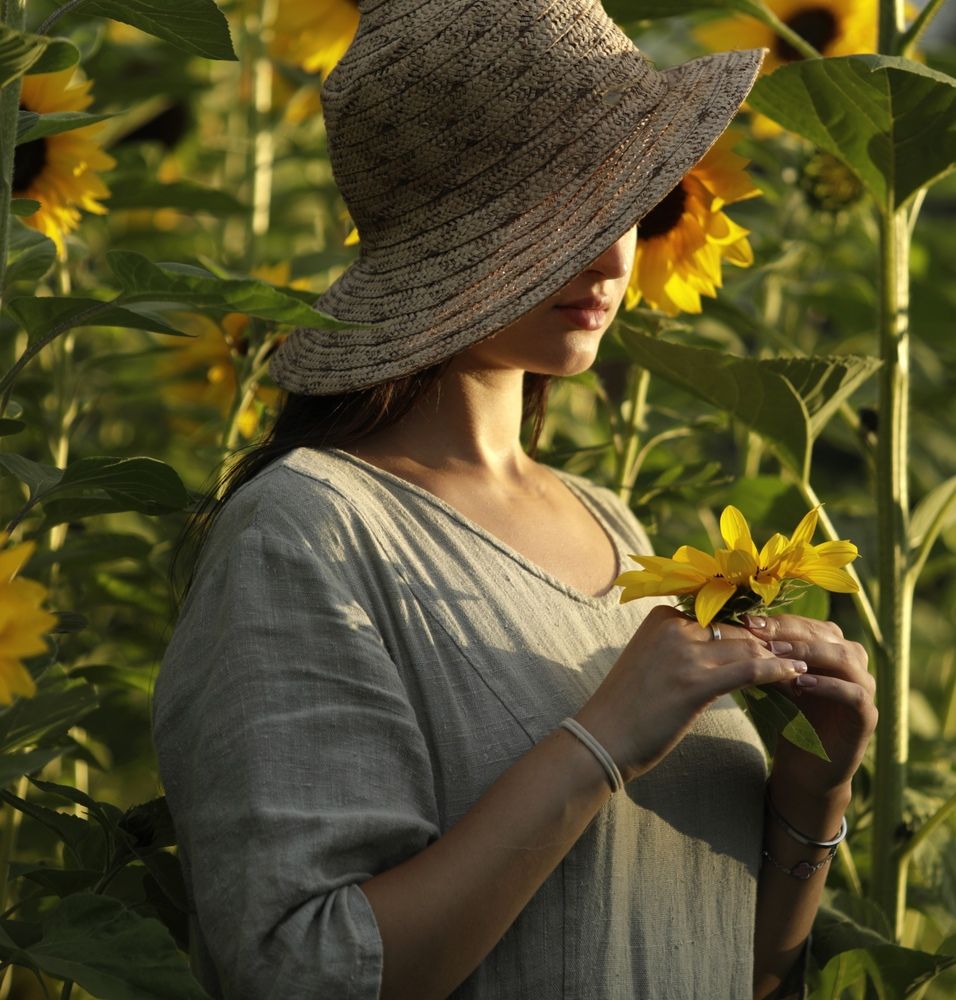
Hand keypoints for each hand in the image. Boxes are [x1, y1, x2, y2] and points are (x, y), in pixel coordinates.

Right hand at [575, 605, 808, 784]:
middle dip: (768, 643)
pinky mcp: (695, 683)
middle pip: (736, 629)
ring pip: (747, 647)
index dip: (749, 631)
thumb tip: (724, 647)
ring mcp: (684, 653)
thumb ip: (682, 645)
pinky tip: (796, 675)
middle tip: (797, 652)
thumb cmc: (627, 706)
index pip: (719, 616)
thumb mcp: (652, 660)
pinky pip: (750, 670)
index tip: (774, 641)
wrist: (603, 737)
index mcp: (662, 616)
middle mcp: (673, 627)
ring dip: (779, 656)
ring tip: (803, 664)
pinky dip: (778, 671)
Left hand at [742, 613, 877, 803]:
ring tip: (778, 656)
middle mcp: (852, 662)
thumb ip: (769, 657)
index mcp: (831, 648)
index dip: (778, 622)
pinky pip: (854, 693)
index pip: (807, 625)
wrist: (805, 767)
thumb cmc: (788, 717)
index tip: (747, 621)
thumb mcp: (777, 681)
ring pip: (844, 658)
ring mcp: (865, 687)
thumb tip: (741, 626)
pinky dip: (829, 685)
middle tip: (760, 634)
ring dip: (809, 653)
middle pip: (825, 635)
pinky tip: (803, 684)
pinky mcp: (868, 715)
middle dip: (790, 633)